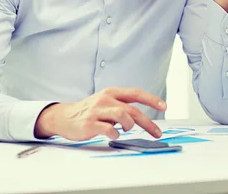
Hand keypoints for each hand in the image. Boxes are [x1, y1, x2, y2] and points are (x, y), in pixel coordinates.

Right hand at [34, 87, 166, 140]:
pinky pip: (109, 130)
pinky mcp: (90, 124)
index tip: (164, 106)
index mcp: (111, 93)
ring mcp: (97, 111)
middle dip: (148, 122)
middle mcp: (105, 100)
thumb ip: (121, 106)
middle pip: (132, 109)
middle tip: (157, 132)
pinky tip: (113, 135)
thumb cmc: (87, 111)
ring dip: (129, 125)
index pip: (135, 93)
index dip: (151, 99)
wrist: (63, 117)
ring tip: (126, 130)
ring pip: (123, 116)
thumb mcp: (104, 102)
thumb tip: (140, 117)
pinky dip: (115, 135)